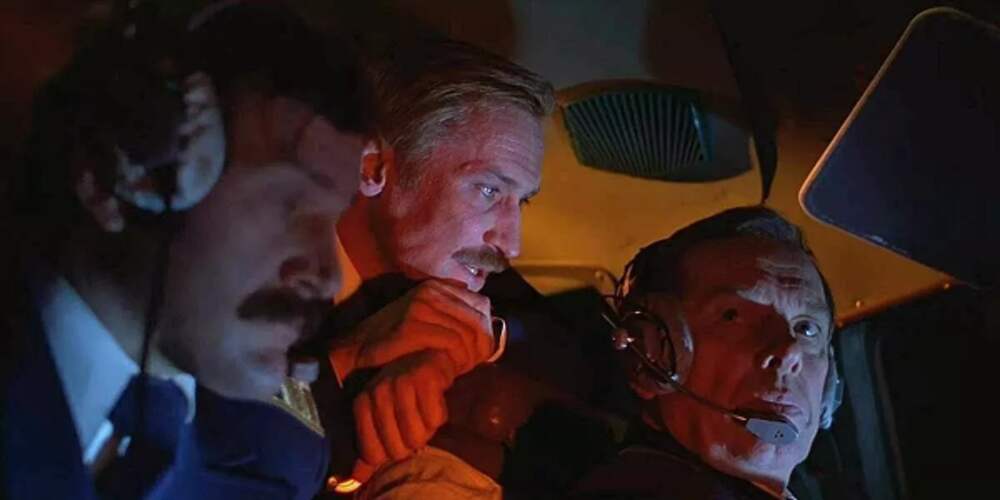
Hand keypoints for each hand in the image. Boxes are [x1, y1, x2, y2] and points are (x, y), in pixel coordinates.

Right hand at [329, 280, 493, 379]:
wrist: (356, 346)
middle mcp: (431, 292)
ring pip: (466, 333)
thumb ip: (453, 312)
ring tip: (462, 368)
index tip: (480, 352)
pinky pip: (450, 342)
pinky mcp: (410, 326)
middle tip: (473, 364)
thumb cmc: (395, 337)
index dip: (486, 331)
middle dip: (480, 346)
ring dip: (468, 355)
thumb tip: (486, 315)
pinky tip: (453, 369)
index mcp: (438, 286)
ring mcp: (420, 307)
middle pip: (478, 320)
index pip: (482, 305)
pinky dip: (456, 358)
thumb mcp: (426, 316)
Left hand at [351, 349, 455, 480]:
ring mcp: (401, 383)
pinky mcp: (425, 378)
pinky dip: (439, 416)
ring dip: (426, 430)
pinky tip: (434, 400)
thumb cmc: (402, 393)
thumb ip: (370, 447)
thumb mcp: (381, 417)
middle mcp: (378, 392)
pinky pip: (435, 419)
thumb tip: (358, 477)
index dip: (390, 452)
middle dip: (410, 443)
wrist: (426, 357)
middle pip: (398, 450)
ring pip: (417, 437)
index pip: (374, 454)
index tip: (396, 436)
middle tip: (413, 424)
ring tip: (423, 413)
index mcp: (362, 404)